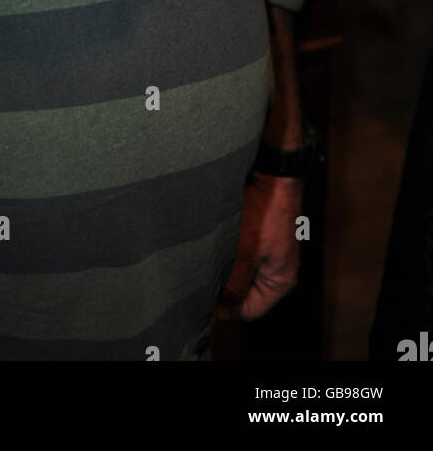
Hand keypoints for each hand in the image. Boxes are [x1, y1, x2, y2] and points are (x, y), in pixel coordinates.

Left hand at [217, 172, 302, 321]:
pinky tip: (219, 235)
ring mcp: (269, 252)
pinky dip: (228, 247)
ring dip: (225, 262)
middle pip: (244, 291)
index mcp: (280, 281)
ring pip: (239, 270)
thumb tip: (223, 314)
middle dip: (225, 281)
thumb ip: (234, 286)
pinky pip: (239, 252)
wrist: (271, 172)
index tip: (206, 292)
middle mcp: (277, 269)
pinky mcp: (259, 236)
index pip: (249, 310)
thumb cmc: (263, 211)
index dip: (227, 305)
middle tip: (208, 265)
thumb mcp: (245, 254)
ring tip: (215, 247)